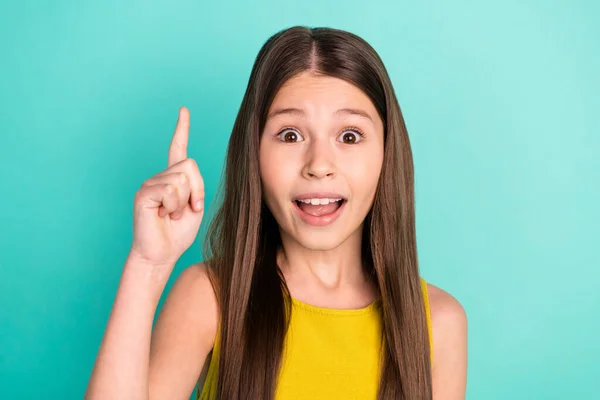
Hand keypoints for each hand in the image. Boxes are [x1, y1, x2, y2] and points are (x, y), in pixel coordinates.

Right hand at [129, 107, 204, 267]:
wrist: (163, 253)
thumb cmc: (178, 233)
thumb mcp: (195, 206)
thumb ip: (195, 185)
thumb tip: (186, 168)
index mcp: (174, 178)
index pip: (177, 148)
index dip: (181, 129)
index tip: (183, 110)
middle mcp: (160, 177)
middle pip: (189, 166)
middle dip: (196, 190)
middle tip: (186, 210)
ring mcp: (150, 184)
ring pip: (181, 179)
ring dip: (184, 202)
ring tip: (172, 215)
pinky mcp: (144, 194)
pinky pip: (170, 190)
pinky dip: (174, 206)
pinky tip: (164, 215)